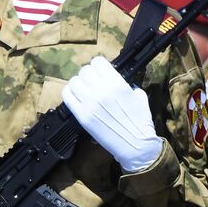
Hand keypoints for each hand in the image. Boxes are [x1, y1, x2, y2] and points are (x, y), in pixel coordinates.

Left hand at [62, 56, 162, 172]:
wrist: (135, 145)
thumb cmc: (140, 121)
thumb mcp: (139, 96)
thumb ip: (126, 84)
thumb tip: (115, 78)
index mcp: (117, 83)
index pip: (98, 62)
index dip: (99, 66)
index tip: (101, 72)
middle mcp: (101, 90)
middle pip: (85, 70)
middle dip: (89, 75)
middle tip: (93, 82)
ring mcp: (89, 103)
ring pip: (74, 81)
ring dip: (79, 83)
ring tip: (84, 90)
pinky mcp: (82, 116)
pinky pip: (67, 96)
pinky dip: (70, 93)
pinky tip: (76, 96)